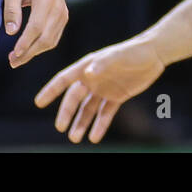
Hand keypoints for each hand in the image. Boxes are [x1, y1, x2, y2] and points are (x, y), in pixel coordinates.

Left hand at [3, 0, 67, 67]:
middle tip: (13, 61)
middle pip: (45, 38)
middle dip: (29, 53)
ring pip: (51, 40)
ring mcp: (63, 13)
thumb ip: (11, 9)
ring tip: (18, 58)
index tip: (14, 54)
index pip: (36, 27)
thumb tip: (11, 32)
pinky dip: (42, 45)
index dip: (25, 43)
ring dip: (35, 52)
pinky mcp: (63, 16)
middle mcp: (58, 8)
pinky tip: (29, 49)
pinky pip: (54, 36)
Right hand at [34, 38, 164, 143]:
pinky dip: (100, 125)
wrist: (152, 54)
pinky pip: (105, 113)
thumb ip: (101, 65)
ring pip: (88, 109)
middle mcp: (92, 79)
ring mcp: (104, 89)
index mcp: (87, 67)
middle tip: (60, 128)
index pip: (64, 80)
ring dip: (81, 123)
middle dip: (66, 113)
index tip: (39, 102)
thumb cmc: (131, 52)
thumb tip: (87, 73)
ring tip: (75, 139)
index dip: (51, 90)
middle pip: (74, 98)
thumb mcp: (116, 57)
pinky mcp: (117, 97)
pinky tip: (95, 137)